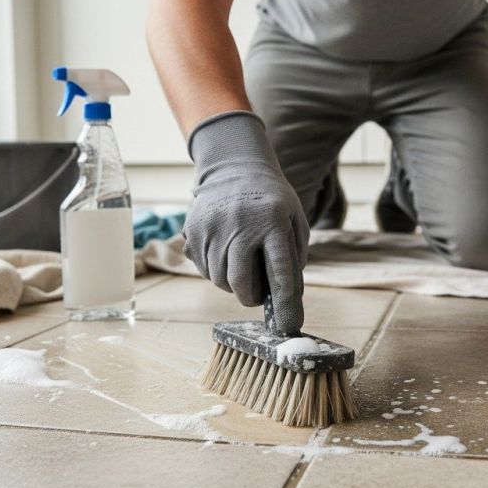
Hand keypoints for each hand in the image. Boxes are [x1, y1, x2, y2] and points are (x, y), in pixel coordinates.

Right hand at [184, 111, 309, 334]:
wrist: (234, 167)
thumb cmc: (272, 200)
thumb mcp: (295, 219)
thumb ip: (293, 256)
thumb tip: (287, 297)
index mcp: (272, 222)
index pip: (279, 270)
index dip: (283, 300)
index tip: (286, 321)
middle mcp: (240, 225)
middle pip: (239, 282)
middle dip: (249, 297)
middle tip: (256, 295)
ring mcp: (212, 227)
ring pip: (219, 278)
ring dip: (232, 284)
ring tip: (242, 267)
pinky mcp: (193, 229)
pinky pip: (203, 268)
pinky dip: (215, 271)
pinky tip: (225, 255)